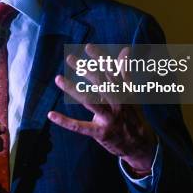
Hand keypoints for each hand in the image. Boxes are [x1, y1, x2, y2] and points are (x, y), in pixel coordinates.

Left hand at [47, 44, 156, 175]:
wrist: (141, 145)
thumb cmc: (132, 114)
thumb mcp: (131, 93)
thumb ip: (125, 71)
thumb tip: (125, 50)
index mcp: (124, 92)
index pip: (112, 72)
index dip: (100, 58)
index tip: (88, 47)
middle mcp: (118, 104)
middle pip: (101, 84)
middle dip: (86, 70)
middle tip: (70, 58)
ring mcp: (109, 118)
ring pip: (90, 102)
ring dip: (73, 89)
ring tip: (58, 79)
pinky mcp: (100, 133)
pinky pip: (80, 127)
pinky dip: (65, 121)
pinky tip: (51, 114)